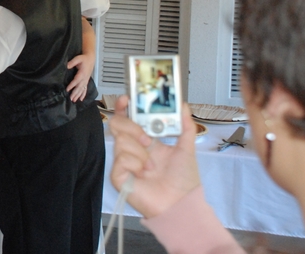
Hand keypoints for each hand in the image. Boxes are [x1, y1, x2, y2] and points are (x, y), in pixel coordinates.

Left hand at [66, 52, 93, 101]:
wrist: (90, 59)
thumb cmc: (83, 59)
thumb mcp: (78, 58)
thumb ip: (72, 62)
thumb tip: (67, 66)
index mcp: (83, 73)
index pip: (76, 80)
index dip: (72, 85)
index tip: (67, 89)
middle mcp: (85, 78)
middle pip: (80, 87)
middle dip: (75, 93)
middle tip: (71, 98)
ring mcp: (86, 80)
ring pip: (82, 89)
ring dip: (78, 95)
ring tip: (74, 100)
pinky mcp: (86, 81)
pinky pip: (85, 89)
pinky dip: (83, 94)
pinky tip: (81, 99)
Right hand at [109, 95, 200, 217]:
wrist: (180, 205)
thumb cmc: (183, 182)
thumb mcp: (187, 149)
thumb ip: (185, 126)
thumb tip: (184, 106)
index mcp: (146, 141)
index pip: (128, 118)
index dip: (124, 107)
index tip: (127, 99)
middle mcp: (133, 149)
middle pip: (118, 124)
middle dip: (133, 127)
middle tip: (148, 140)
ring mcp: (124, 162)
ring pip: (120, 140)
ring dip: (140, 152)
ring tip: (151, 166)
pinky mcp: (118, 175)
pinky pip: (121, 158)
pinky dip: (135, 164)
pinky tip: (143, 174)